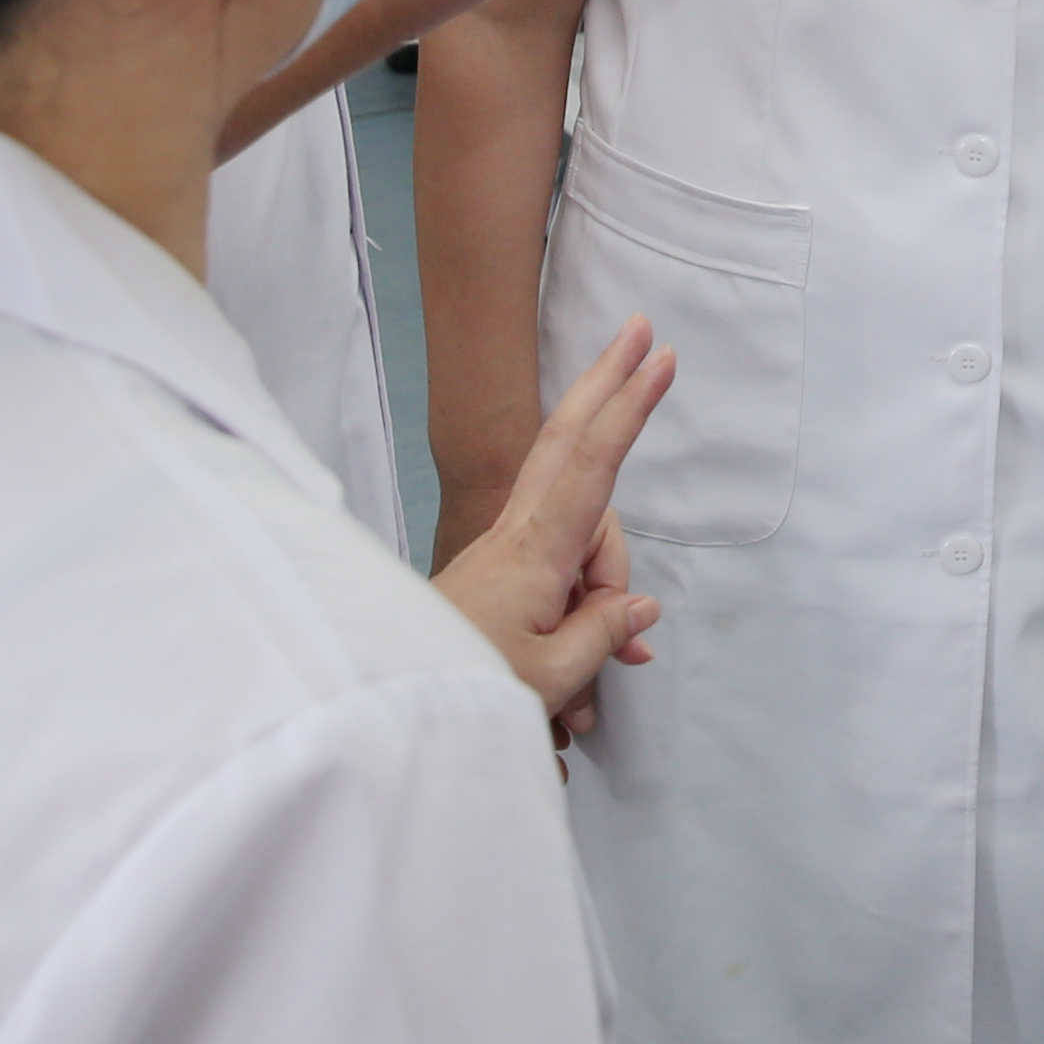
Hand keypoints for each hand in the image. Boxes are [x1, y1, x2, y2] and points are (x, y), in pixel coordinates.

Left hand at [431, 320, 671, 744]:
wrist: (384, 704)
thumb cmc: (465, 688)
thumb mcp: (549, 677)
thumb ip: (601, 634)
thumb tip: (642, 609)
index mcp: (536, 551)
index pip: (594, 462)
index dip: (630, 407)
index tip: (660, 358)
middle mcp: (519, 537)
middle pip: (570, 440)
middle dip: (608, 385)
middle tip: (641, 331)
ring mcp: (504, 554)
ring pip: (578, 536)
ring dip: (599, 603)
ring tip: (582, 711)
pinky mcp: (496, 580)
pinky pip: (556, 576)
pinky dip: (576, 617)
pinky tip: (576, 700)